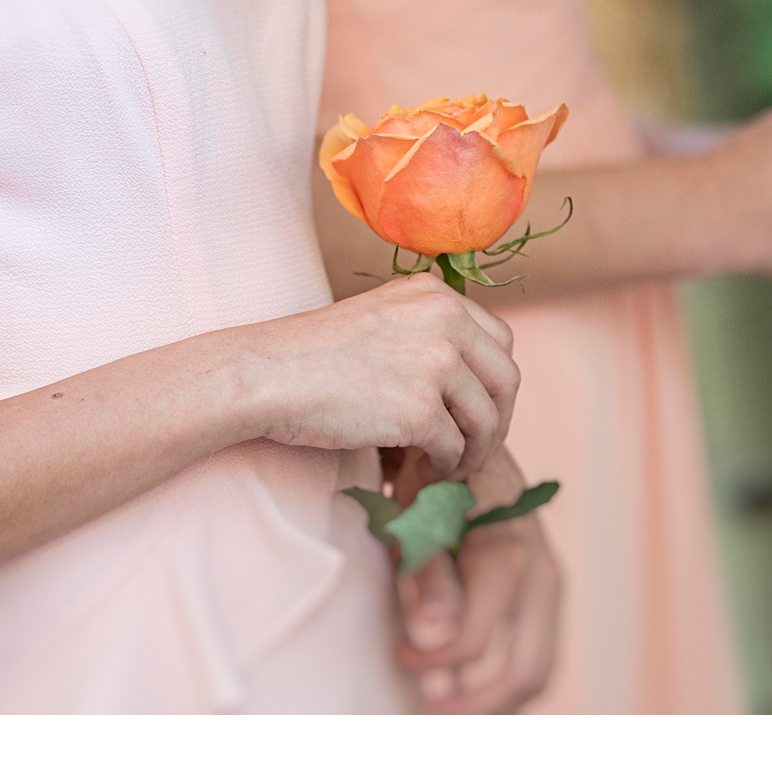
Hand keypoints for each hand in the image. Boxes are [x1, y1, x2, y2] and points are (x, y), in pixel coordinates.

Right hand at [244, 273, 519, 478]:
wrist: (265, 374)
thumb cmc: (310, 354)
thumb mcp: (379, 317)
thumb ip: (425, 331)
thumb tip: (468, 376)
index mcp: (436, 293)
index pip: (499, 341)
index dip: (493, 384)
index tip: (477, 412)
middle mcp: (445, 319)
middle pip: (506, 380)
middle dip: (496, 422)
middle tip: (472, 450)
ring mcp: (436, 363)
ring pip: (486, 421)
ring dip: (472, 453)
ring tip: (444, 470)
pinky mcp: (420, 409)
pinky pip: (454, 449)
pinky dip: (442, 470)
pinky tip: (419, 477)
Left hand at [393, 446, 560, 712]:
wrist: (464, 444)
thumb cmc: (431, 478)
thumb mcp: (414, 512)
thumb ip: (423, 573)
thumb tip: (433, 638)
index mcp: (504, 549)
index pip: (474, 637)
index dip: (432, 661)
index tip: (398, 655)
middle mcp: (539, 569)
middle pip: (520, 670)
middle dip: (470, 703)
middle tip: (422, 704)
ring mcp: (549, 583)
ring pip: (534, 671)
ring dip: (489, 701)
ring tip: (440, 704)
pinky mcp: (547, 594)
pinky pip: (538, 658)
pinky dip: (506, 685)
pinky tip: (467, 690)